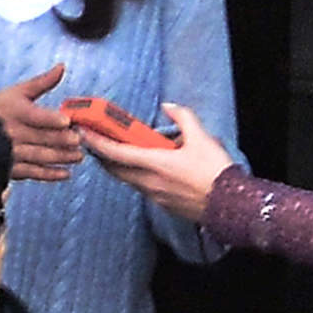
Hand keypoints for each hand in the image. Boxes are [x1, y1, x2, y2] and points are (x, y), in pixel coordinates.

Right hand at [0, 63, 81, 181]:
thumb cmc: (1, 108)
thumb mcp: (19, 91)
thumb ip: (43, 82)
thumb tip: (62, 67)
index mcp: (16, 111)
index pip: (37, 116)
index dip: (52, 119)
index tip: (68, 121)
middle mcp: (14, 132)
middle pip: (43, 138)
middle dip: (64, 140)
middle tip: (80, 140)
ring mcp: (13, 152)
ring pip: (41, 156)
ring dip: (62, 157)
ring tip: (79, 156)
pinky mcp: (13, 168)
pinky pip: (34, 172)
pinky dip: (50, 174)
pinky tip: (65, 173)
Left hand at [74, 103, 232, 221]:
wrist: (229, 206)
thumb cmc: (215, 173)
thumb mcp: (201, 137)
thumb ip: (182, 116)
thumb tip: (169, 106)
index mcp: (154, 164)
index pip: (115, 153)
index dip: (96, 142)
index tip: (82, 132)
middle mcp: (149, 182)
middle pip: (114, 169)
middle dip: (100, 154)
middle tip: (91, 140)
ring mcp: (154, 196)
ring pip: (126, 179)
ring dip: (115, 165)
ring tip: (110, 151)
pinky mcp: (162, 203)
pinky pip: (140, 187)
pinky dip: (131, 174)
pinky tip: (137, 166)